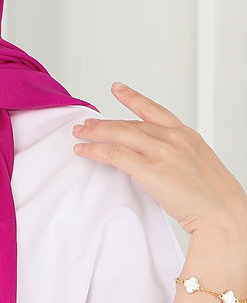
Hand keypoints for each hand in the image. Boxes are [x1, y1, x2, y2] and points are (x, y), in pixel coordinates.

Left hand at [71, 82, 246, 235]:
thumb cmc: (213, 197)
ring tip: (79, 135)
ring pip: (119, 134)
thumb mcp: (197, 165)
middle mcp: (173, 138)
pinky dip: (96, 150)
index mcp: (186, 135)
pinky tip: (84, 151)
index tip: (117, 89)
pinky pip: (115, 154)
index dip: (133, 98)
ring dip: (95, 133)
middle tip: (86, 124)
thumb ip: (176, 156)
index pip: (154, 110)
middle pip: (131, 123)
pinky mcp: (151, 170)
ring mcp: (162, 152)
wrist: (223, 213)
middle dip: (104, 123)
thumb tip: (158, 160)